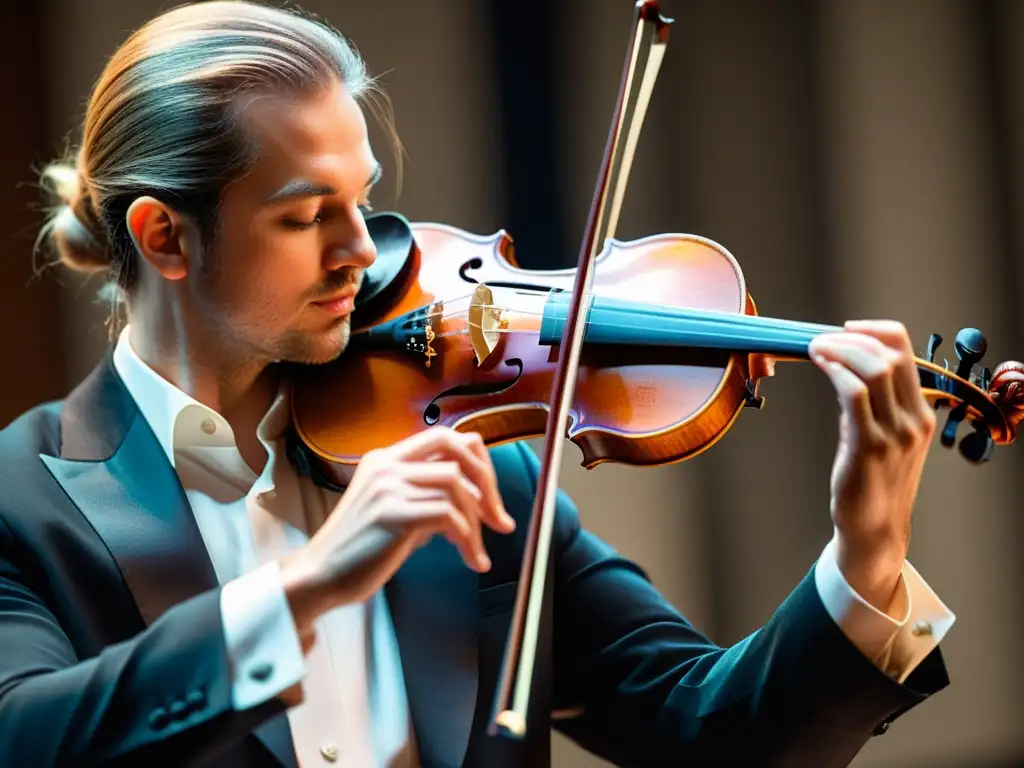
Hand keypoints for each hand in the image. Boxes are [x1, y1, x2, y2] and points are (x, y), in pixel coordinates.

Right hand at [280, 426, 515, 637]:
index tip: (490, 497)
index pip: (447, 437)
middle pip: (457, 446)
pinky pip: (449, 516)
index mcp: (386, 458)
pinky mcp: (391, 513)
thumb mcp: (394, 510)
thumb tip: (475, 497)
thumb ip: (426, 495)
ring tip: (477, 552)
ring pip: (457, 486)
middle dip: (488, 482)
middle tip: (499, 519)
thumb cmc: (360, 551)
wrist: (319, 577)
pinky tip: (471, 559)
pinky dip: (469, 540)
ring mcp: (387, 486)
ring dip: (478, 523)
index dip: (478, 462)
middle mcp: (387, 464)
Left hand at [808, 320, 936, 614]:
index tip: (848, 328)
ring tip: (815, 349)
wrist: (874, 529)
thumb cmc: (872, 482)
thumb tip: (841, 372)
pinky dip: (836, 373)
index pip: (906, 353)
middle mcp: (913, 420)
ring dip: (840, 351)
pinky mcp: (869, 447)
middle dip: (852, 338)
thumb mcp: (880, 436)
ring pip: (873, 370)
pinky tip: (820, 367)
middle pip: (890, 356)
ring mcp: (894, 434)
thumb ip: (868, 405)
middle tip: (820, 340)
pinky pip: (853, 396)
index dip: (876, 331)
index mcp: (919, 413)